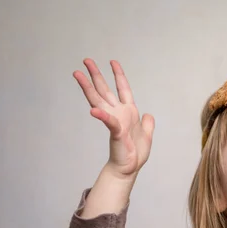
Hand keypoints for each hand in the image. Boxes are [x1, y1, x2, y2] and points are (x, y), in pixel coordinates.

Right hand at [74, 59, 154, 177]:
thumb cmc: (135, 153)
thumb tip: (149, 114)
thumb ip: (148, 123)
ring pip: (99, 100)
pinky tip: (93, 110)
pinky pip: (108, 121)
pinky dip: (102, 116)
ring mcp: (115, 121)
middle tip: (86, 60)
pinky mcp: (115, 132)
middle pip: (104, 90)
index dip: (118, 75)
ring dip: (88, 87)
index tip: (113, 61)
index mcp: (128, 112)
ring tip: (77, 74)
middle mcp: (118, 113)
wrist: (129, 168)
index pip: (123, 89)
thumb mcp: (147, 135)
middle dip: (96, 75)